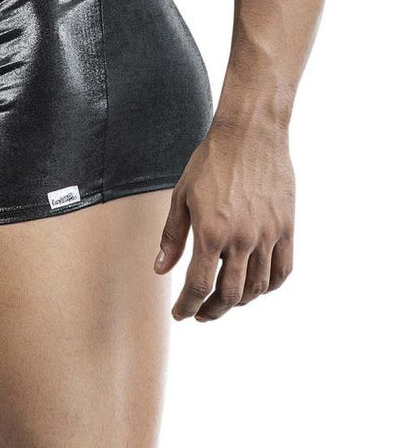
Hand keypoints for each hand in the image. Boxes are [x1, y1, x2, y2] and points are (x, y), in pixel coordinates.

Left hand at [154, 116, 294, 320]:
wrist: (250, 134)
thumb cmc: (211, 161)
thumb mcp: (182, 196)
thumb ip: (172, 236)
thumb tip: (161, 269)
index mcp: (210, 232)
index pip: (199, 286)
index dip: (188, 306)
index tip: (181, 314)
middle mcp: (241, 239)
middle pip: (230, 295)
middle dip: (212, 311)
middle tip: (201, 313)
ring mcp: (267, 235)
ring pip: (257, 287)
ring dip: (239, 301)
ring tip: (225, 300)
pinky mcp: (286, 228)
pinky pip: (283, 270)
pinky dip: (269, 286)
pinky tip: (256, 286)